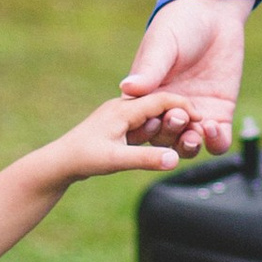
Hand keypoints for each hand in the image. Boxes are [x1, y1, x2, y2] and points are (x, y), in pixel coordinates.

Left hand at [31, 90, 194, 190]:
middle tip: (200, 129)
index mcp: (125, 108)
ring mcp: (122, 116)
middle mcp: (125, 107)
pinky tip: (166, 140)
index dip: (186, 108)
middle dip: (182, 116)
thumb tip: (175, 160)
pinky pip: (147, 124)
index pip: (163, 99)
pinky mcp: (120, 127)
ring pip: (155, 115)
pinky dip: (160, 131)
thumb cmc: (82, 157)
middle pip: (162, 105)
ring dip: (171, 125)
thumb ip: (146, 158)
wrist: (58, 162)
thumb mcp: (115, 159)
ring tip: (186, 136)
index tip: (204, 120)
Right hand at [120, 0, 252, 154]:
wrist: (215, 15)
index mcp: (148, 96)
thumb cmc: (180, 24)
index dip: (147, 126)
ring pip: (188, 146)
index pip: (143, 123)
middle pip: (164, 139)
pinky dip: (215, 142)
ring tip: (195, 133)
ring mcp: (195, 113)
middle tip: (178, 117)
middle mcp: (169, 110)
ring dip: (189, 146)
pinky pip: (217, 141)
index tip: (155, 117)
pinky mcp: (220, 113)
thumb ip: (149, 69)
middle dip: (169, 134)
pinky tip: (214, 129)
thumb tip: (126, 88)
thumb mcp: (162, 45)